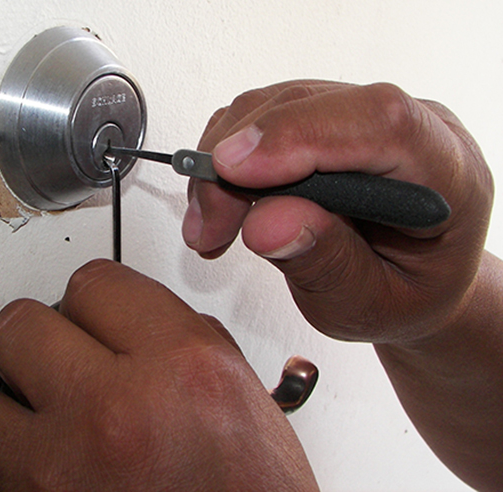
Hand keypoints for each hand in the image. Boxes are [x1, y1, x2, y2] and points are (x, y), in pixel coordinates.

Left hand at [0, 260, 317, 490]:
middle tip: (51, 360)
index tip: (88, 312)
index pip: (94, 283)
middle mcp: (114, 416)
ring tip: (28, 427)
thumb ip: (187, 346)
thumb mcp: (250, 407)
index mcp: (180, 371)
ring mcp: (56, 477)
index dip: (93, 298)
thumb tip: (136, 323)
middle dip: (39, 339)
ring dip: (2, 412)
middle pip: (22, 326)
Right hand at [183, 80, 492, 343]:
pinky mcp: (321, 120)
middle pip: (310, 106)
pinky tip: (220, 208)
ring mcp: (360, 117)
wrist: (406, 281)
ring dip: (222, 165)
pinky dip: (225, 161)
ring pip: (273, 105)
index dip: (299, 134)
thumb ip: (327, 266)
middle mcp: (408, 126)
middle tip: (209, 227)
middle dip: (239, 164)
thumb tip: (264, 223)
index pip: (381, 121)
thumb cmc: (402, 294)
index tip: (232, 172)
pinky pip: (260, 117)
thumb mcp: (369, 305)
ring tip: (210, 229)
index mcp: (446, 171)